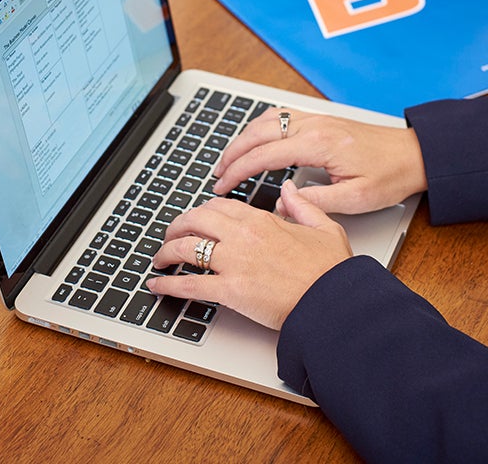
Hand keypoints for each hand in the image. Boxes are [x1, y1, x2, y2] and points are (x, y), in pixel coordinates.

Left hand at [147, 181, 351, 330]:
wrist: (335, 303)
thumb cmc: (331, 271)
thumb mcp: (324, 227)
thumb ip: (302, 205)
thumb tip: (288, 189)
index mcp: (261, 220)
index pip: (218, 206)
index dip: (200, 212)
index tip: (195, 219)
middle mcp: (242, 236)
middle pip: (194, 221)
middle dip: (176, 227)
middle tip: (169, 236)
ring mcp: (234, 262)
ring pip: (186, 248)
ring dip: (166, 252)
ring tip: (159, 259)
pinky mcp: (231, 290)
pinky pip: (189, 284)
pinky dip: (168, 285)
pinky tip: (157, 286)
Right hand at [213, 108, 426, 214]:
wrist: (414, 153)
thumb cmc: (389, 174)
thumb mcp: (355, 198)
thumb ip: (314, 202)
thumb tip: (281, 206)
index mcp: (317, 144)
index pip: (263, 155)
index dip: (237, 171)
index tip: (221, 184)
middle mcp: (311, 125)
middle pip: (256, 133)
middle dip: (231, 153)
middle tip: (216, 174)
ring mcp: (313, 118)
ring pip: (264, 121)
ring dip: (241, 139)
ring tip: (227, 159)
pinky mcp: (317, 119)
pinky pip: (277, 116)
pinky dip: (257, 127)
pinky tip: (252, 139)